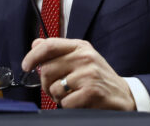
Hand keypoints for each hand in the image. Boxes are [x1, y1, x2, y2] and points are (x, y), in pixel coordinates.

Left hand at [21, 38, 135, 109]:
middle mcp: (85, 57)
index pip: (49, 45)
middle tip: (56, 88)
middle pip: (47, 69)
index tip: (26, 65)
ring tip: (71, 94)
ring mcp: (89, 74)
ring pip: (54, 88)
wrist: (123, 95)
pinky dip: (68, 106)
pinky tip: (79, 101)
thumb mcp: (81, 58)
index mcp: (80, 47)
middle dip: (46, 83)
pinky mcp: (91, 91)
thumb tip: (36, 44)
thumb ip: (59, 51)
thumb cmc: (98, 77)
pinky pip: (65, 102)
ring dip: (58, 97)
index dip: (33, 56)